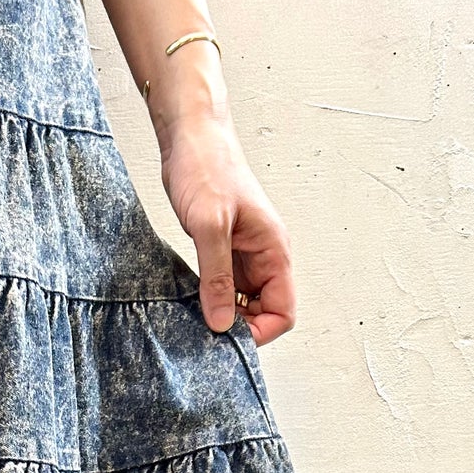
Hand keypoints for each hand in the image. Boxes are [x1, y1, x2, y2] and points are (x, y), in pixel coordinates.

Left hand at [155, 89, 295, 347]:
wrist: (191, 136)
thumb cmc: (207, 168)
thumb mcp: (209, 226)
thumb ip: (217, 278)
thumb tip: (222, 324)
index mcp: (273, 251)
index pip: (283, 312)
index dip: (260, 332)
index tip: (227, 336)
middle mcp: (264, 257)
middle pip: (264, 313)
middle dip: (239, 326)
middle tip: (204, 327)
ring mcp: (244, 255)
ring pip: (243, 303)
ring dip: (222, 313)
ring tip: (194, 314)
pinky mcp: (223, 250)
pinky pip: (224, 287)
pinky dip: (210, 298)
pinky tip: (190, 298)